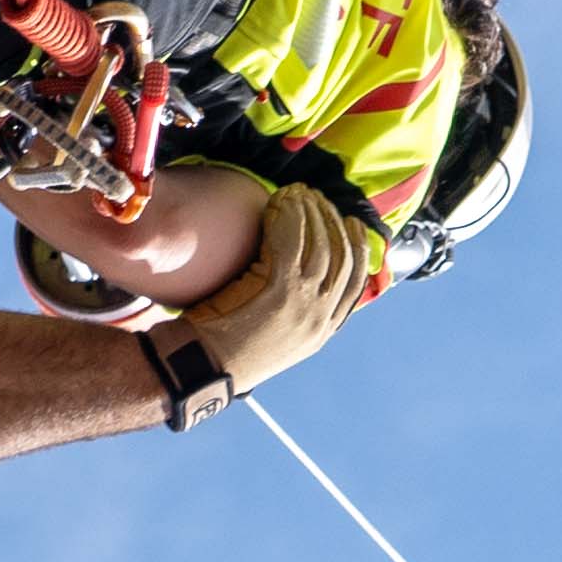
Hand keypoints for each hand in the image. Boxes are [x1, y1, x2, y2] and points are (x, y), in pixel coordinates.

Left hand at [175, 190, 374, 399]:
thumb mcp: (273, 335)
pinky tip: (282, 201)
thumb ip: (292, 309)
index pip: (357, 282)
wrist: (202, 367)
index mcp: (322, 332)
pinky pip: (292, 241)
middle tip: (319, 199)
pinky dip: (289, 216)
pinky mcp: (279, 290)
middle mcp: (320, 318)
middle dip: (334, 222)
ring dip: (312, 213)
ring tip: (300, 194)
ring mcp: (303, 304)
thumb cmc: (226, 348)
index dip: (358, 247)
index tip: (351, 223)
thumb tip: (295, 273)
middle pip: (343, 258)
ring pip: (322, 245)